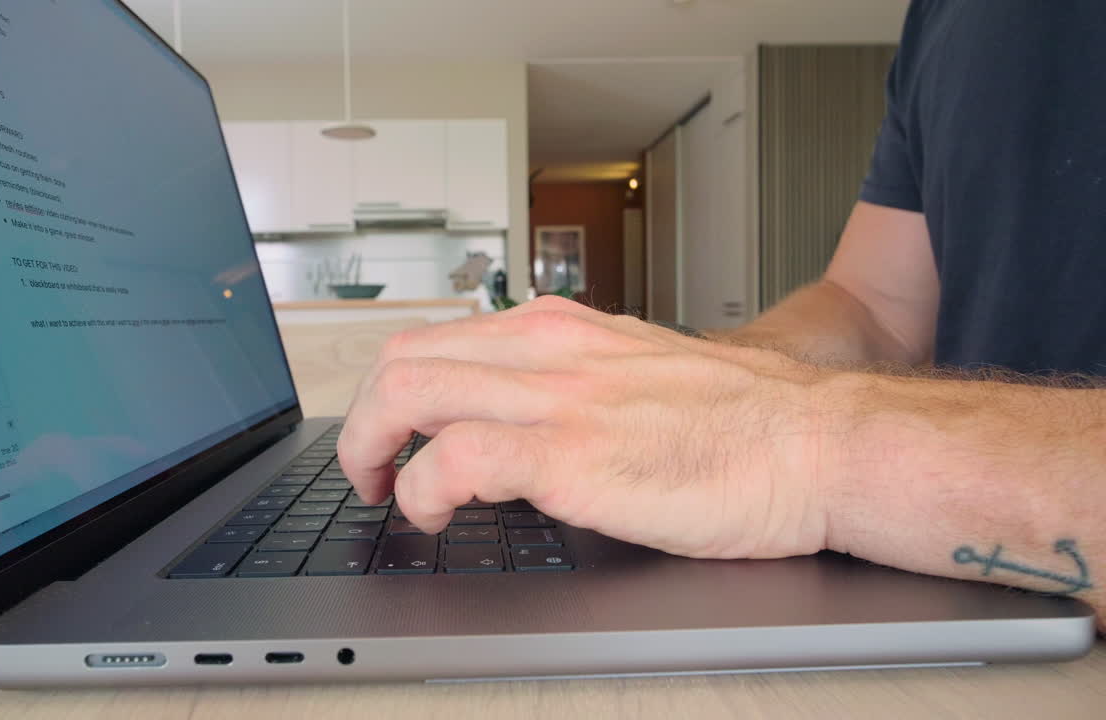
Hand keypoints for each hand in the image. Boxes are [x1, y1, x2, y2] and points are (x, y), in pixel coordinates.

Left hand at [338, 296, 834, 558]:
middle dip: (363, 419)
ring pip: (408, 394)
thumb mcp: (638, 377)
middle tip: (371, 470)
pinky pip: (454, 460)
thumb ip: (573, 386)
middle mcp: (548, 349)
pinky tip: (437, 517)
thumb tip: (521, 425)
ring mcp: (556, 398)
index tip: (389, 437)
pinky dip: (421, 491)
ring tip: (388, 497)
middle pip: (402, 359)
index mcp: (561, 330)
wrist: (816, 443)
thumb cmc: (743, 422)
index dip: (391, 393)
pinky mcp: (571, 454)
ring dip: (372, 452)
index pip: (436, 339)